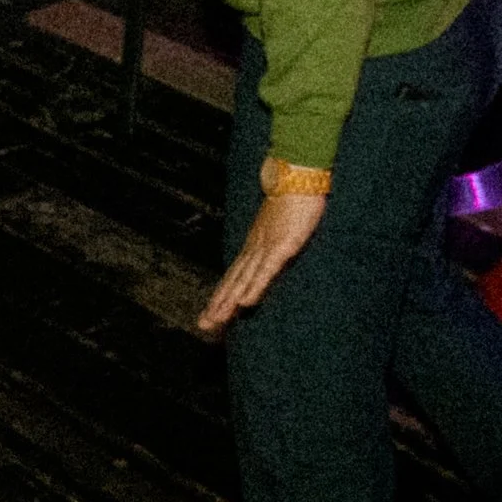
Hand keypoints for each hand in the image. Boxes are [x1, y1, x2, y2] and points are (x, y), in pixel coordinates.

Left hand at [196, 188, 324, 339]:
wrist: (297, 174)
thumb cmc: (291, 200)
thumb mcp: (279, 226)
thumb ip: (271, 243)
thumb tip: (267, 257)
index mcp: (253, 245)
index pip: (233, 276)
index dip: (221, 296)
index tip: (209, 316)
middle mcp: (254, 248)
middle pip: (233, 281)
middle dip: (218, 305)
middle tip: (204, 327)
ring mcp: (266, 247)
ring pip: (243, 280)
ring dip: (228, 301)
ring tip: (216, 321)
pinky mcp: (282, 246)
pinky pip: (266, 270)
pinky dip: (254, 287)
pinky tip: (244, 303)